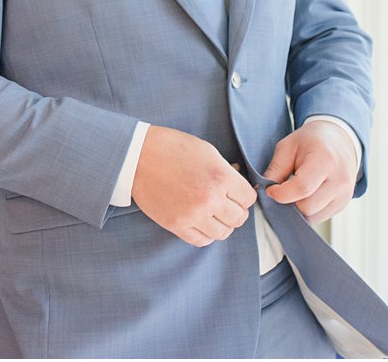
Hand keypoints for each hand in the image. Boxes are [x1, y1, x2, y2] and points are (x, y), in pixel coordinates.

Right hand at [131, 125, 256, 247]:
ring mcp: (193, 214)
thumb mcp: (206, 151)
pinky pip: (201, 240)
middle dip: (235, 210)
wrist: (138, 156)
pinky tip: (200, 222)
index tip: (235, 193)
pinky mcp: (176, 225)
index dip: (243, 195)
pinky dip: (205, 234)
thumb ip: (225, 171)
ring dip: (221, 224)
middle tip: (225, 204)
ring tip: (212, 214)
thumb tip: (238, 185)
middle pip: (239, 218)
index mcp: (220, 177)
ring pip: (223, 233)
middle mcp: (210, 199)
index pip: (248, 199)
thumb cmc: (172, 148)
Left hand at [263, 119, 358, 223]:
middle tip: (281, 190)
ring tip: (294, 191)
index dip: (281, 193)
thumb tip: (261, 191)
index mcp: (325, 161)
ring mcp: (344, 195)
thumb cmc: (310, 142)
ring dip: (297, 209)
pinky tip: (305, 195)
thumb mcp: (288, 146)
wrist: (339, 141)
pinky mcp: (343, 204)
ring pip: (313, 216)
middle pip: (307, 207)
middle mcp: (340, 180)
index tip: (270, 190)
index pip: (302, 188)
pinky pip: (319, 217)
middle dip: (288, 202)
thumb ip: (276, 169)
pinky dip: (308, 211)